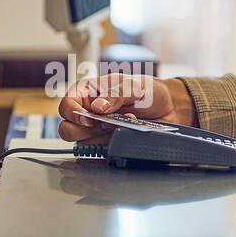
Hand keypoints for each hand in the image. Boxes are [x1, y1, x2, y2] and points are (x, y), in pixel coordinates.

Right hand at [58, 73, 195, 142]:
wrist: (169, 107)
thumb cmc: (148, 90)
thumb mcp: (133, 86)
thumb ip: (115, 95)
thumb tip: (97, 107)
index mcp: (89, 91)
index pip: (67, 104)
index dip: (73, 113)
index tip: (89, 117)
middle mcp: (88, 111)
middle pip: (66, 126)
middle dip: (82, 129)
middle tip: (103, 124)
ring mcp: (96, 129)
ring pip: (79, 141)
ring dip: (97, 137)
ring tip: (117, 126)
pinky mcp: (106, 142)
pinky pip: (98, 149)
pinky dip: (109, 144)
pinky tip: (123, 133)